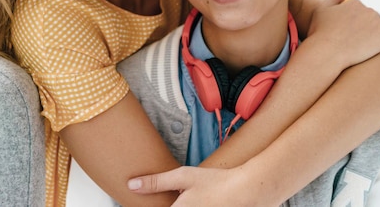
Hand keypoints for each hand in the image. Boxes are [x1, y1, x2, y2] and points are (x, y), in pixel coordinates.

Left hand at [128, 166, 276, 206]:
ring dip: (181, 206)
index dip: (149, 206)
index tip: (149, 203)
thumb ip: (156, 182)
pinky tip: (199, 202)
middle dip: (167, 205)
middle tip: (179, 196)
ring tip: (191, 198)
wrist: (248, 191)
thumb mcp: (183, 177)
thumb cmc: (216, 183)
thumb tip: (131, 184)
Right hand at [306, 0, 379, 68]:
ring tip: (375, 43)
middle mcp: (369, 11)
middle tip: (363, 40)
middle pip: (375, 16)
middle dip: (371, 26)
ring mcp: (379, 24)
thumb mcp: (321, 10)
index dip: (359, 21)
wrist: (327, 52)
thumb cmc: (321, 33)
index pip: (363, 10)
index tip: (354, 31)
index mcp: (355, 4)